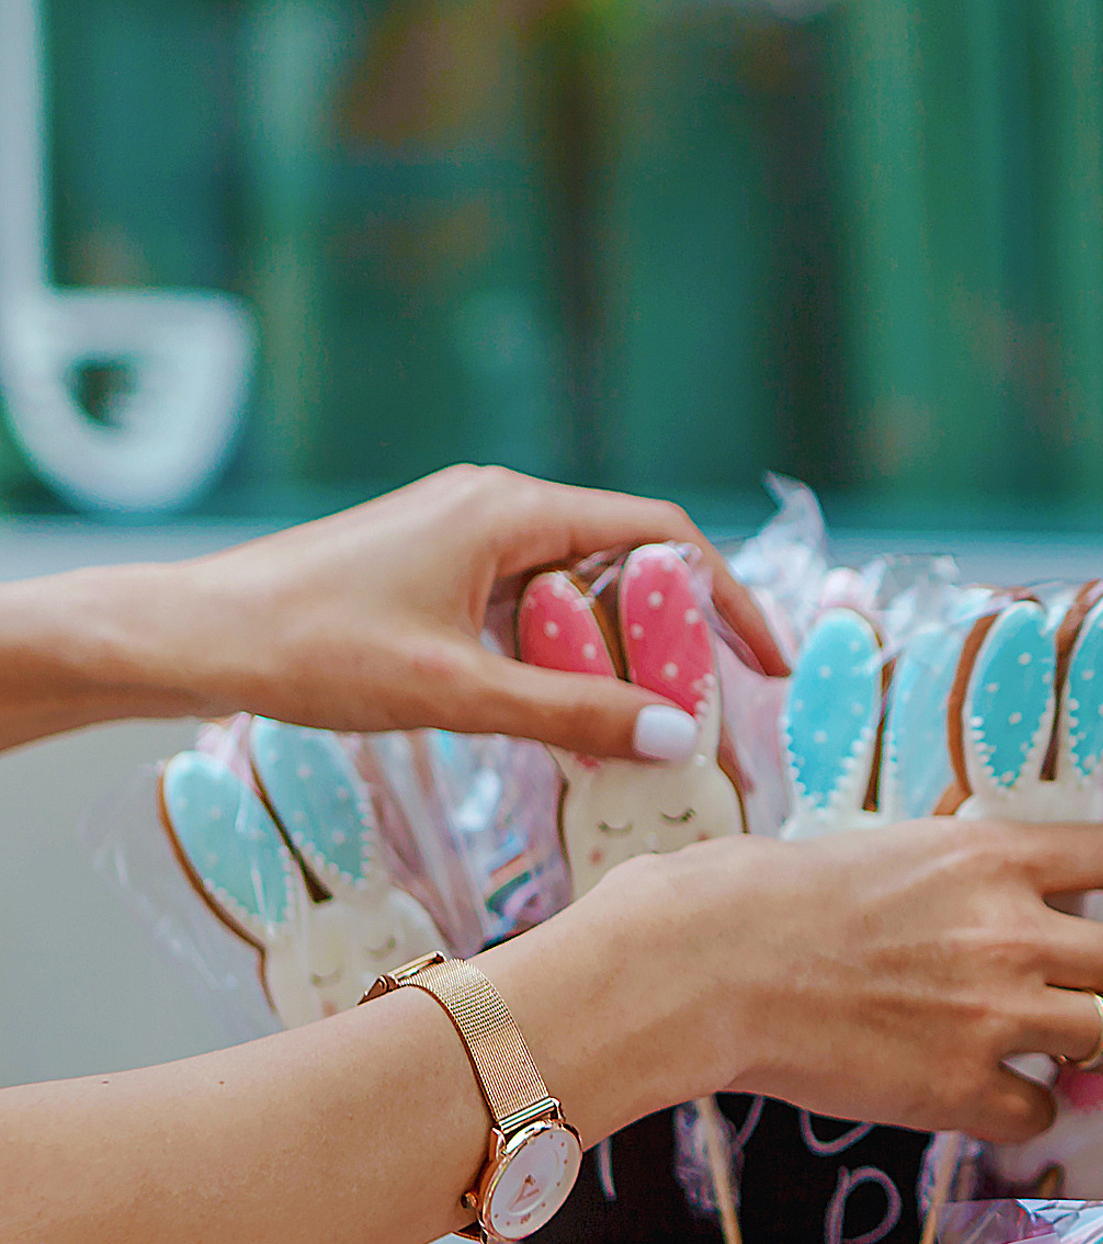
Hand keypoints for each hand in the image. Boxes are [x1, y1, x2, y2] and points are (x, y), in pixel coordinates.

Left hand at [181, 465, 789, 756]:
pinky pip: (533, 606)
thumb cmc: (312, 649)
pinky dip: (565, 657)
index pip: (661, 533)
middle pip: (629, 559)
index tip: (767, 663)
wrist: (194, 637)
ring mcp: (467, 536)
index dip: (726, 597)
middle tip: (713, 710)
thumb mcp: (457, 692)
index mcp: (512, 509)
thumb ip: (574, 713)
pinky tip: (570, 716)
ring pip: (580, 588)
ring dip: (619, 653)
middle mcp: (498, 506)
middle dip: (679, 635)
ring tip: (648, 724)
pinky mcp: (441, 570)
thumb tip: (680, 737)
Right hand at [520, 818, 1102, 1144]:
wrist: (696, 970)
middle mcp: (1012, 932)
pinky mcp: (960, 1090)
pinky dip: (1026, 1109)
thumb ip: (949, 867)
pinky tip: (992, 1094)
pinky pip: (1042, 1113)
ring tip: (1065, 1046)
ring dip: (1096, 1045)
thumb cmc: (752, 896)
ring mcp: (994, 1016)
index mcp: (992, 855)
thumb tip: (970, 881)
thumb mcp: (876, 845)